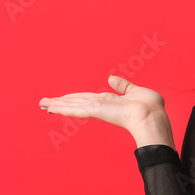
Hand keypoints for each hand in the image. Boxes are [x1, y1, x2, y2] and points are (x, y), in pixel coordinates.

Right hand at [38, 75, 174, 148]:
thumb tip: (111, 78)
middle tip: (44, 103)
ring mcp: (97, 108)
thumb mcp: (136, 91)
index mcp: (110, 101)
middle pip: (76, 102)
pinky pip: (75, 109)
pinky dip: (62, 108)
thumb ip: (123, 86)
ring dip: (57, 105)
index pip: (87, 99)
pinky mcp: (95, 110)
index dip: (74, 98)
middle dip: (60, 102)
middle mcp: (101, 105)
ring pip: (72, 105)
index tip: (63, 99)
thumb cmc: (149, 107)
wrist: (151, 116)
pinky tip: (51, 107)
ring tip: (42, 104)